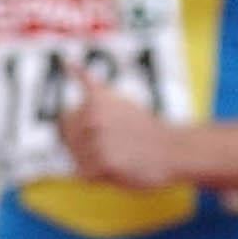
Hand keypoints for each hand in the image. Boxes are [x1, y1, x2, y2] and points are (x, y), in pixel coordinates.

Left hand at [58, 63, 180, 189]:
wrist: (173, 149)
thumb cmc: (144, 127)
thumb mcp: (117, 98)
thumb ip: (90, 85)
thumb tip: (67, 61)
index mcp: (96, 99)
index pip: (65, 120)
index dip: (81, 129)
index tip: (107, 129)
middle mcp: (94, 116)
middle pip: (67, 142)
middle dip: (84, 146)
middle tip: (115, 144)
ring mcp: (98, 139)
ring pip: (76, 160)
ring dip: (93, 162)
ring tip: (120, 154)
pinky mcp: (105, 162)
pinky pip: (85, 175)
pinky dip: (99, 176)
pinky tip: (118, 167)